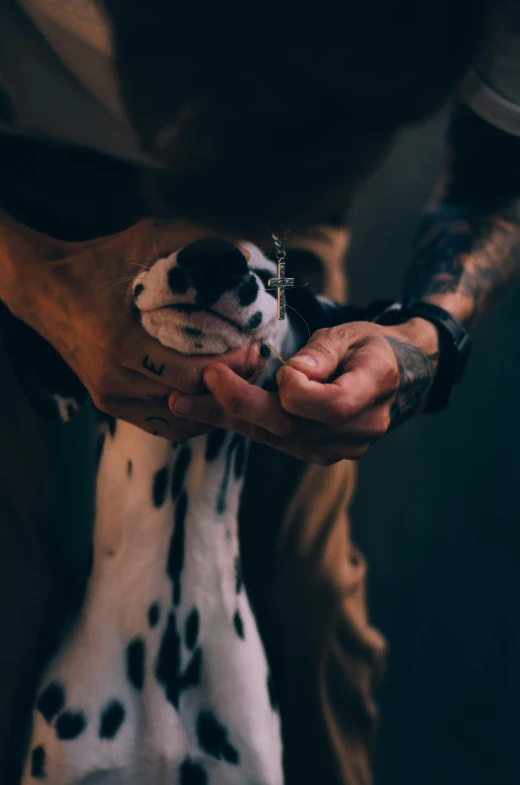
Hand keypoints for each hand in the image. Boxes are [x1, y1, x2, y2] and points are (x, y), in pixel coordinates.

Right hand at [1, 215, 261, 438]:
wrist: (47, 290)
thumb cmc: (101, 261)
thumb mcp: (145, 240)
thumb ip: (195, 241)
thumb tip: (247, 255)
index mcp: (121, 340)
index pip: (192, 372)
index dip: (232, 364)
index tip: (255, 346)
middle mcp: (114, 376)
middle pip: (189, 397)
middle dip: (229, 382)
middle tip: (255, 362)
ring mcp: (110, 395)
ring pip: (179, 418)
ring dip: (214, 402)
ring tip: (239, 378)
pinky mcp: (109, 404)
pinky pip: (163, 426)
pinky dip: (192, 416)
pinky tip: (210, 395)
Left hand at [168, 318, 439, 463]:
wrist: (396, 377)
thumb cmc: (368, 346)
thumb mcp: (350, 334)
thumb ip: (322, 353)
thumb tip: (290, 373)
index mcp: (375, 387)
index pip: (332, 405)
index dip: (298, 391)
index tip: (275, 366)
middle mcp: (361, 427)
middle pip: (293, 427)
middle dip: (240, 406)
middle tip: (200, 384)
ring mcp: (341, 448)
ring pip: (276, 439)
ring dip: (227, 419)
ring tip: (183, 402)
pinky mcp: (320, 454)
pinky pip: (276, 443)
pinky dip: (241, 426)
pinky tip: (208, 412)